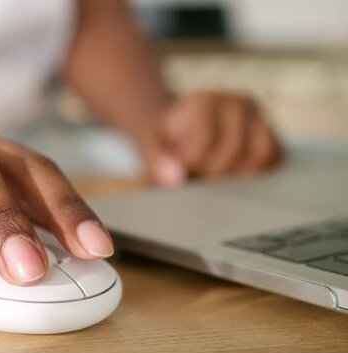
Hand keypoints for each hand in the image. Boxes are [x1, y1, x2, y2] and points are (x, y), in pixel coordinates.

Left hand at [137, 91, 280, 185]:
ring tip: (214, 172)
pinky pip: (275, 159)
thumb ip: (157, 160)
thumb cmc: (167, 141)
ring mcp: (260, 116)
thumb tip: (174, 177)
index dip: (192, 163)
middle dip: (212, 171)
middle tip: (198, 174)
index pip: (206, 138)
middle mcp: (237, 101)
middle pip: (234, 149)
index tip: (181, 170)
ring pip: (261, 154)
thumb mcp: (152, 147)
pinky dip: (256, 173)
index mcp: (205, 100)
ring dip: (237, 174)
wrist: (181, 131)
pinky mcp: (274, 134)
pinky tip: (233, 174)